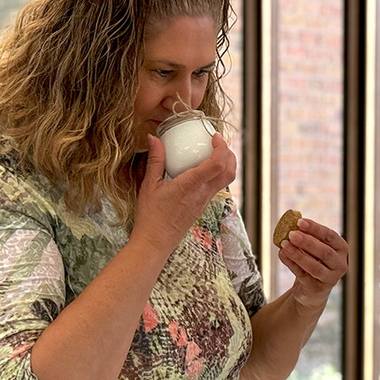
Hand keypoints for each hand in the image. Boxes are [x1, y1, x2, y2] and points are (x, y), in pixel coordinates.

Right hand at [131, 133, 235, 256]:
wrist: (155, 242)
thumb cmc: (150, 216)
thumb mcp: (149, 185)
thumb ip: (155, 160)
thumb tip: (154, 138)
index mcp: (191, 185)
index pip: (217, 164)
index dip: (221, 147)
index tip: (214, 136)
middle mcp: (203, 194)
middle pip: (229, 172)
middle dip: (229, 154)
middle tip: (218, 143)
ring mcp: (205, 201)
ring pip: (226, 180)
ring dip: (226, 164)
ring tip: (213, 153)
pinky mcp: (203, 206)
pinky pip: (217, 187)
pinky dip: (217, 174)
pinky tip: (203, 169)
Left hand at [278, 218, 347, 312]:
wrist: (311, 289)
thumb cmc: (313, 261)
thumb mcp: (313, 248)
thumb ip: (305, 236)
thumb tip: (290, 223)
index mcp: (341, 249)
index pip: (330, 236)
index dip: (315, 228)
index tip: (299, 222)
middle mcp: (340, 264)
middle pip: (325, 252)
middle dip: (307, 242)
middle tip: (291, 234)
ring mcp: (330, 279)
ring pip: (315, 267)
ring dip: (298, 255)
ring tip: (284, 245)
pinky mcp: (317, 289)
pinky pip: (303, 275)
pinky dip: (291, 264)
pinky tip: (282, 254)